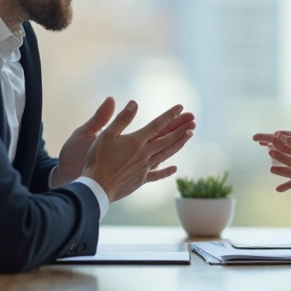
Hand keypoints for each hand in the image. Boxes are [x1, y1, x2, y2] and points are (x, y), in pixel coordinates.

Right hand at [53, 97, 195, 186]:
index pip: (157, 124)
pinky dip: (167, 171)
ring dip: (179, 144)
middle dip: (181, 128)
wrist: (97, 187)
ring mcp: (144, 167)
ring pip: (166, 154)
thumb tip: (134, 103)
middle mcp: (144, 153)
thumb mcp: (107, 135)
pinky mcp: (141, 180)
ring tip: (189, 136)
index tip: (181, 107)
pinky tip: (175, 168)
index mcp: (137, 141)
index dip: (169, 115)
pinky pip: (157, 175)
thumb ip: (121, 119)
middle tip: (193, 121)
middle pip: (167, 138)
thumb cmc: (98, 160)